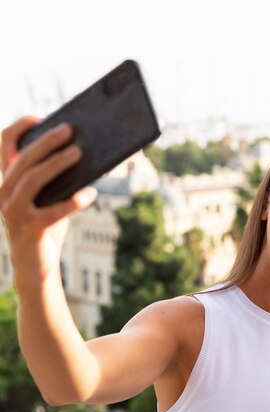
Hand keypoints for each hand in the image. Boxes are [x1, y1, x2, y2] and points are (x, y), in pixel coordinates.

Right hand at [0, 117, 96, 283]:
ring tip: (79, 153)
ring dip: (57, 164)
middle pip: (23, 158)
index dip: (20, 128)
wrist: (36, 265)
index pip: (4, 145)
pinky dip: (74, 201)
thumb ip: (59, 178)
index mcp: (7, 180)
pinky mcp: (29, 228)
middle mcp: (3, 192)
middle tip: (70, 130)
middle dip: (47, 141)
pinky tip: (91, 194)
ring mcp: (13, 211)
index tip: (41, 118)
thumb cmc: (46, 225)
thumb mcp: (50, 197)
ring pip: (33, 180)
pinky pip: (54, 211)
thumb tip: (85, 152)